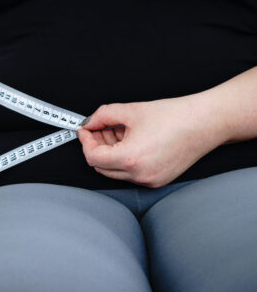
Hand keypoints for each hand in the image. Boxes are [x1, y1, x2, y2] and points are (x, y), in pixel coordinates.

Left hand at [77, 96, 221, 187]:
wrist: (205, 122)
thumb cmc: (175, 116)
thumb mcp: (131, 110)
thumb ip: (103, 116)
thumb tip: (90, 122)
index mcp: (131, 158)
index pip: (92, 157)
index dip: (85, 142)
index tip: (85, 130)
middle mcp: (139, 174)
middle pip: (101, 167)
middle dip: (96, 147)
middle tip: (98, 129)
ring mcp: (149, 180)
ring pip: (115, 171)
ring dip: (110, 153)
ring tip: (118, 132)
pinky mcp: (157, 180)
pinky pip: (131, 173)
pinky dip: (125, 159)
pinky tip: (132, 141)